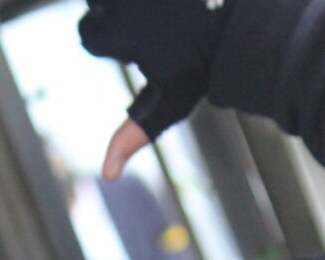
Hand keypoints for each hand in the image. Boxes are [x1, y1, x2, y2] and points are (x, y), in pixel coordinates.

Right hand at [79, 0, 230, 176]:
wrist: (237, 21)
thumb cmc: (202, 66)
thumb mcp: (168, 104)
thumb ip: (135, 136)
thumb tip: (108, 177)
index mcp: (116, 34)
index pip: (87, 36)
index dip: (115, 44)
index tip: (148, 47)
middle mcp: (120, 1)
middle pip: (94, 6)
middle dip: (119, 16)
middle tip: (157, 25)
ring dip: (131, 3)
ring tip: (160, 9)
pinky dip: (143, 0)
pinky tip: (161, 4)